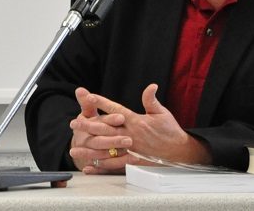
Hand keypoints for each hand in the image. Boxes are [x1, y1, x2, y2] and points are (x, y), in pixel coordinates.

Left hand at [69, 84, 211, 173]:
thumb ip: (151, 100)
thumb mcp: (162, 113)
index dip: (102, 103)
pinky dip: (101, 167)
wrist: (180, 151)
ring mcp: (130, 149)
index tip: (89, 97)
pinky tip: (88, 168)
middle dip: (88, 126)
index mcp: (136, 121)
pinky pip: (113, 165)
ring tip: (74, 150)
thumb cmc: (170, 131)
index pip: (116, 110)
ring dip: (90, 150)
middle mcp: (131, 135)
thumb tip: (151, 86)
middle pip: (106, 130)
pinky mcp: (132, 161)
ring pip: (106, 150)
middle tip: (73, 124)